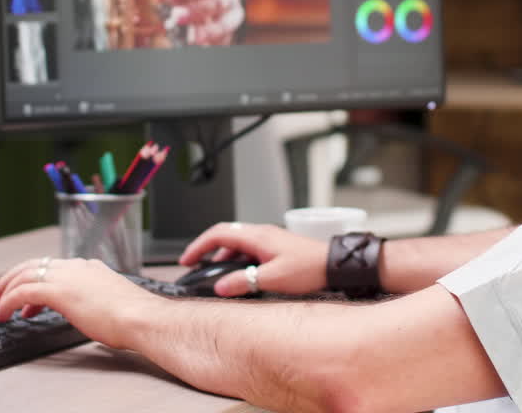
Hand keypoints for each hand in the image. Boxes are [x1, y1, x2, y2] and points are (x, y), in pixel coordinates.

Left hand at [0, 257, 159, 350]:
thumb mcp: (112, 304)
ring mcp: (67, 276)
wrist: (142, 318)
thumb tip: (93, 314)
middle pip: (34, 264)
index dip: (36, 278)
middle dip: (13, 278)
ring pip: (25, 273)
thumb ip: (98, 303)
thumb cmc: (135, 317)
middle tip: (0, 294)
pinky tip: (4, 314)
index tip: (27, 296)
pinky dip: (8, 301)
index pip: (54, 266)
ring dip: (6, 288)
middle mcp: (77, 267)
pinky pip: (23, 292)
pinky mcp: (58, 290)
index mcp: (91, 268)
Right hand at [179, 222, 328, 296]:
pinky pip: (249, 249)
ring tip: (215, 274)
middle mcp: (262, 234)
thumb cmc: (310, 268)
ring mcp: (269, 239)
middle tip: (194, 263)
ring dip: (223, 256)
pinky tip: (239, 275)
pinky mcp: (276, 248)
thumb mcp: (273, 279)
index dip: (199, 246)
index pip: (219, 234)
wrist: (334, 265)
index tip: (187, 259)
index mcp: (257, 237)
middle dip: (206, 249)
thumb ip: (244, 282)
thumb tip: (221, 286)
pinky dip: (237, 260)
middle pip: (225, 235)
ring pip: (237, 243)